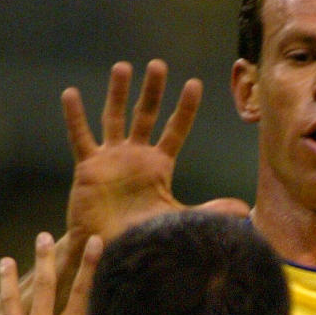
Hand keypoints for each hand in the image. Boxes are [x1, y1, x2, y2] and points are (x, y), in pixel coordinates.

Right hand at [63, 60, 249, 245]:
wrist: (113, 250)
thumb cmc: (144, 237)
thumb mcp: (180, 220)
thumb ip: (211, 211)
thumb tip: (245, 210)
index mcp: (158, 166)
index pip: (174, 130)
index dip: (184, 109)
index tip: (194, 83)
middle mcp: (135, 157)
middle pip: (145, 116)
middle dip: (152, 90)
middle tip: (158, 64)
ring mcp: (111, 159)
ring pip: (114, 118)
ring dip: (118, 93)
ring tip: (123, 66)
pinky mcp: (88, 167)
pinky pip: (81, 138)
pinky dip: (75, 117)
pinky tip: (70, 95)